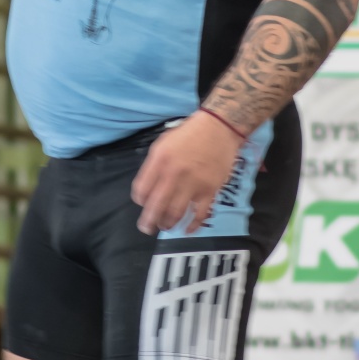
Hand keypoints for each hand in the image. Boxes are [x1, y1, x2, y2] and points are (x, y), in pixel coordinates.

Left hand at [130, 112, 242, 236]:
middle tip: (146, 228)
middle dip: (149, 221)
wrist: (218, 129)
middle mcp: (174, 174)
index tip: (143, 203)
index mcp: (159, 161)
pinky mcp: (210, 190)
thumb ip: (153, 166)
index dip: (140, 200)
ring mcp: (193, 184)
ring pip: (175, 213)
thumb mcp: (163, 144)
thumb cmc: (188, 135)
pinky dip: (192, 225)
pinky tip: (187, 230)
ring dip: (168, 224)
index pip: (142, 189)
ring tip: (165, 227)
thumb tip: (147, 188)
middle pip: (156, 205)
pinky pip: (199, 214)